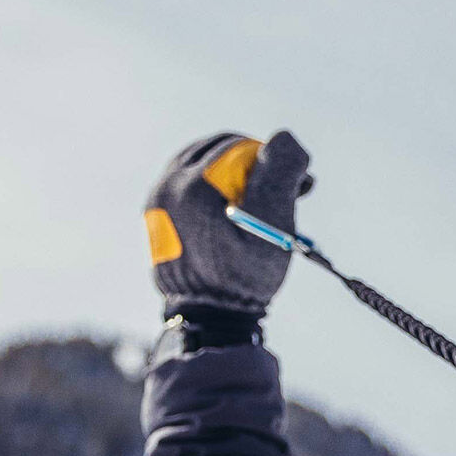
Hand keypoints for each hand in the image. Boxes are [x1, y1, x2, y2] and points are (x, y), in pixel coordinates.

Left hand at [143, 130, 313, 321]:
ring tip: (260, 201)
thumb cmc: (244, 276)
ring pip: (202, 164)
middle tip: (284, 190)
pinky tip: (234, 211)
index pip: (241, 149)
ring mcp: (158, 198)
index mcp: (194, 184)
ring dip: (235, 175)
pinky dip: (214, 189)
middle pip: (219, 152)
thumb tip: (285, 138)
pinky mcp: (156, 212)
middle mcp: (169, 184)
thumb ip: (278, 175)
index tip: (299, 183)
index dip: (274, 162)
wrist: (209, 316)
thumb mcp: (273, 226)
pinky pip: (188, 183)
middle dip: (255, 165)